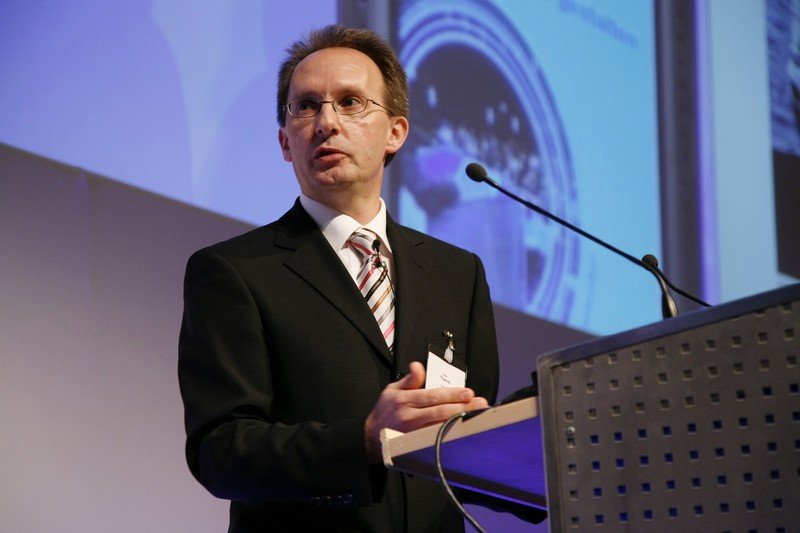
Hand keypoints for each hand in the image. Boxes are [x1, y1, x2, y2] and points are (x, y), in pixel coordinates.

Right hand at [364, 361, 488, 462]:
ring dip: (461, 420)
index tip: (468, 392)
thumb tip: (418, 366)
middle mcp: (409, 416)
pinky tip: (464, 430)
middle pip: (440, 411)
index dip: (451, 394)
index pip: (432, 396)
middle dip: (462, 407)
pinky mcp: (416, 444)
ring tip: (477, 415)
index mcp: (405, 400)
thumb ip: (409, 379)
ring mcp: (413, 433)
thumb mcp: (392, 389)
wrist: (372, 436)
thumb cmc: (386, 410)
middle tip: (480, 403)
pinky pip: (437, 439)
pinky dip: (452, 433)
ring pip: (441, 426)